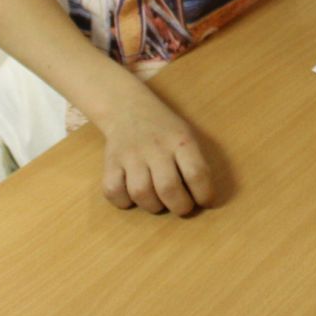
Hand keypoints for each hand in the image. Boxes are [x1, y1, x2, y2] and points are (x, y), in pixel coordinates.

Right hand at [94, 82, 213, 214]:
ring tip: (159, 201)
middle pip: (168, 188)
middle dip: (179, 206)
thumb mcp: (187, 136)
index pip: (197, 172)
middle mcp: (155, 147)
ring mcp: (130, 155)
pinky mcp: (111, 163)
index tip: (205, 201)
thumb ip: (194, 163)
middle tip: (182, 207)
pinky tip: (133, 196)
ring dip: (153, 206)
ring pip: (140, 193)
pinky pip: (114, 191)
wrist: (128, 109)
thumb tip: (204, 200)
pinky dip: (124, 201)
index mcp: (180, 140)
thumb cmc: (165, 130)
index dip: (204, 194)